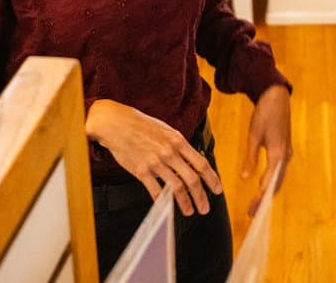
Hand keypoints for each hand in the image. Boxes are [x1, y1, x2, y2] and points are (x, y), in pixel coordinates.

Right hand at [86, 100, 221, 216]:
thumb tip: (192, 161)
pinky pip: (155, 190)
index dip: (211, 178)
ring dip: (185, 202)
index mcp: (178, 141)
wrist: (117, 124)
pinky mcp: (141, 171)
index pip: (201, 163)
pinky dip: (162, 202)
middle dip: (201, 196)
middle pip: (192, 179)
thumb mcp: (166, 130)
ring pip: (176, 187)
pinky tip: (166, 209)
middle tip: (205, 208)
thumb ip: (179, 145)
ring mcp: (155, 162)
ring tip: (189, 211)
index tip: (217, 189)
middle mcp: (169, 152)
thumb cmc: (142, 126)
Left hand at [241, 85, 292, 214]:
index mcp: (278, 154)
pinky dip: (271, 182)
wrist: (277, 97)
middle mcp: (285, 157)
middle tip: (252, 213)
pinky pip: (279, 171)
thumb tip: (244, 178)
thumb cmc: (264, 114)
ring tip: (256, 204)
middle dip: (265, 200)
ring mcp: (287, 153)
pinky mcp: (285, 150)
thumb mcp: (254, 135)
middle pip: (276, 185)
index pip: (269, 183)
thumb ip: (250, 158)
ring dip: (268, 193)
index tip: (252, 210)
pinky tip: (262, 187)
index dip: (260, 198)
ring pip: (278, 179)